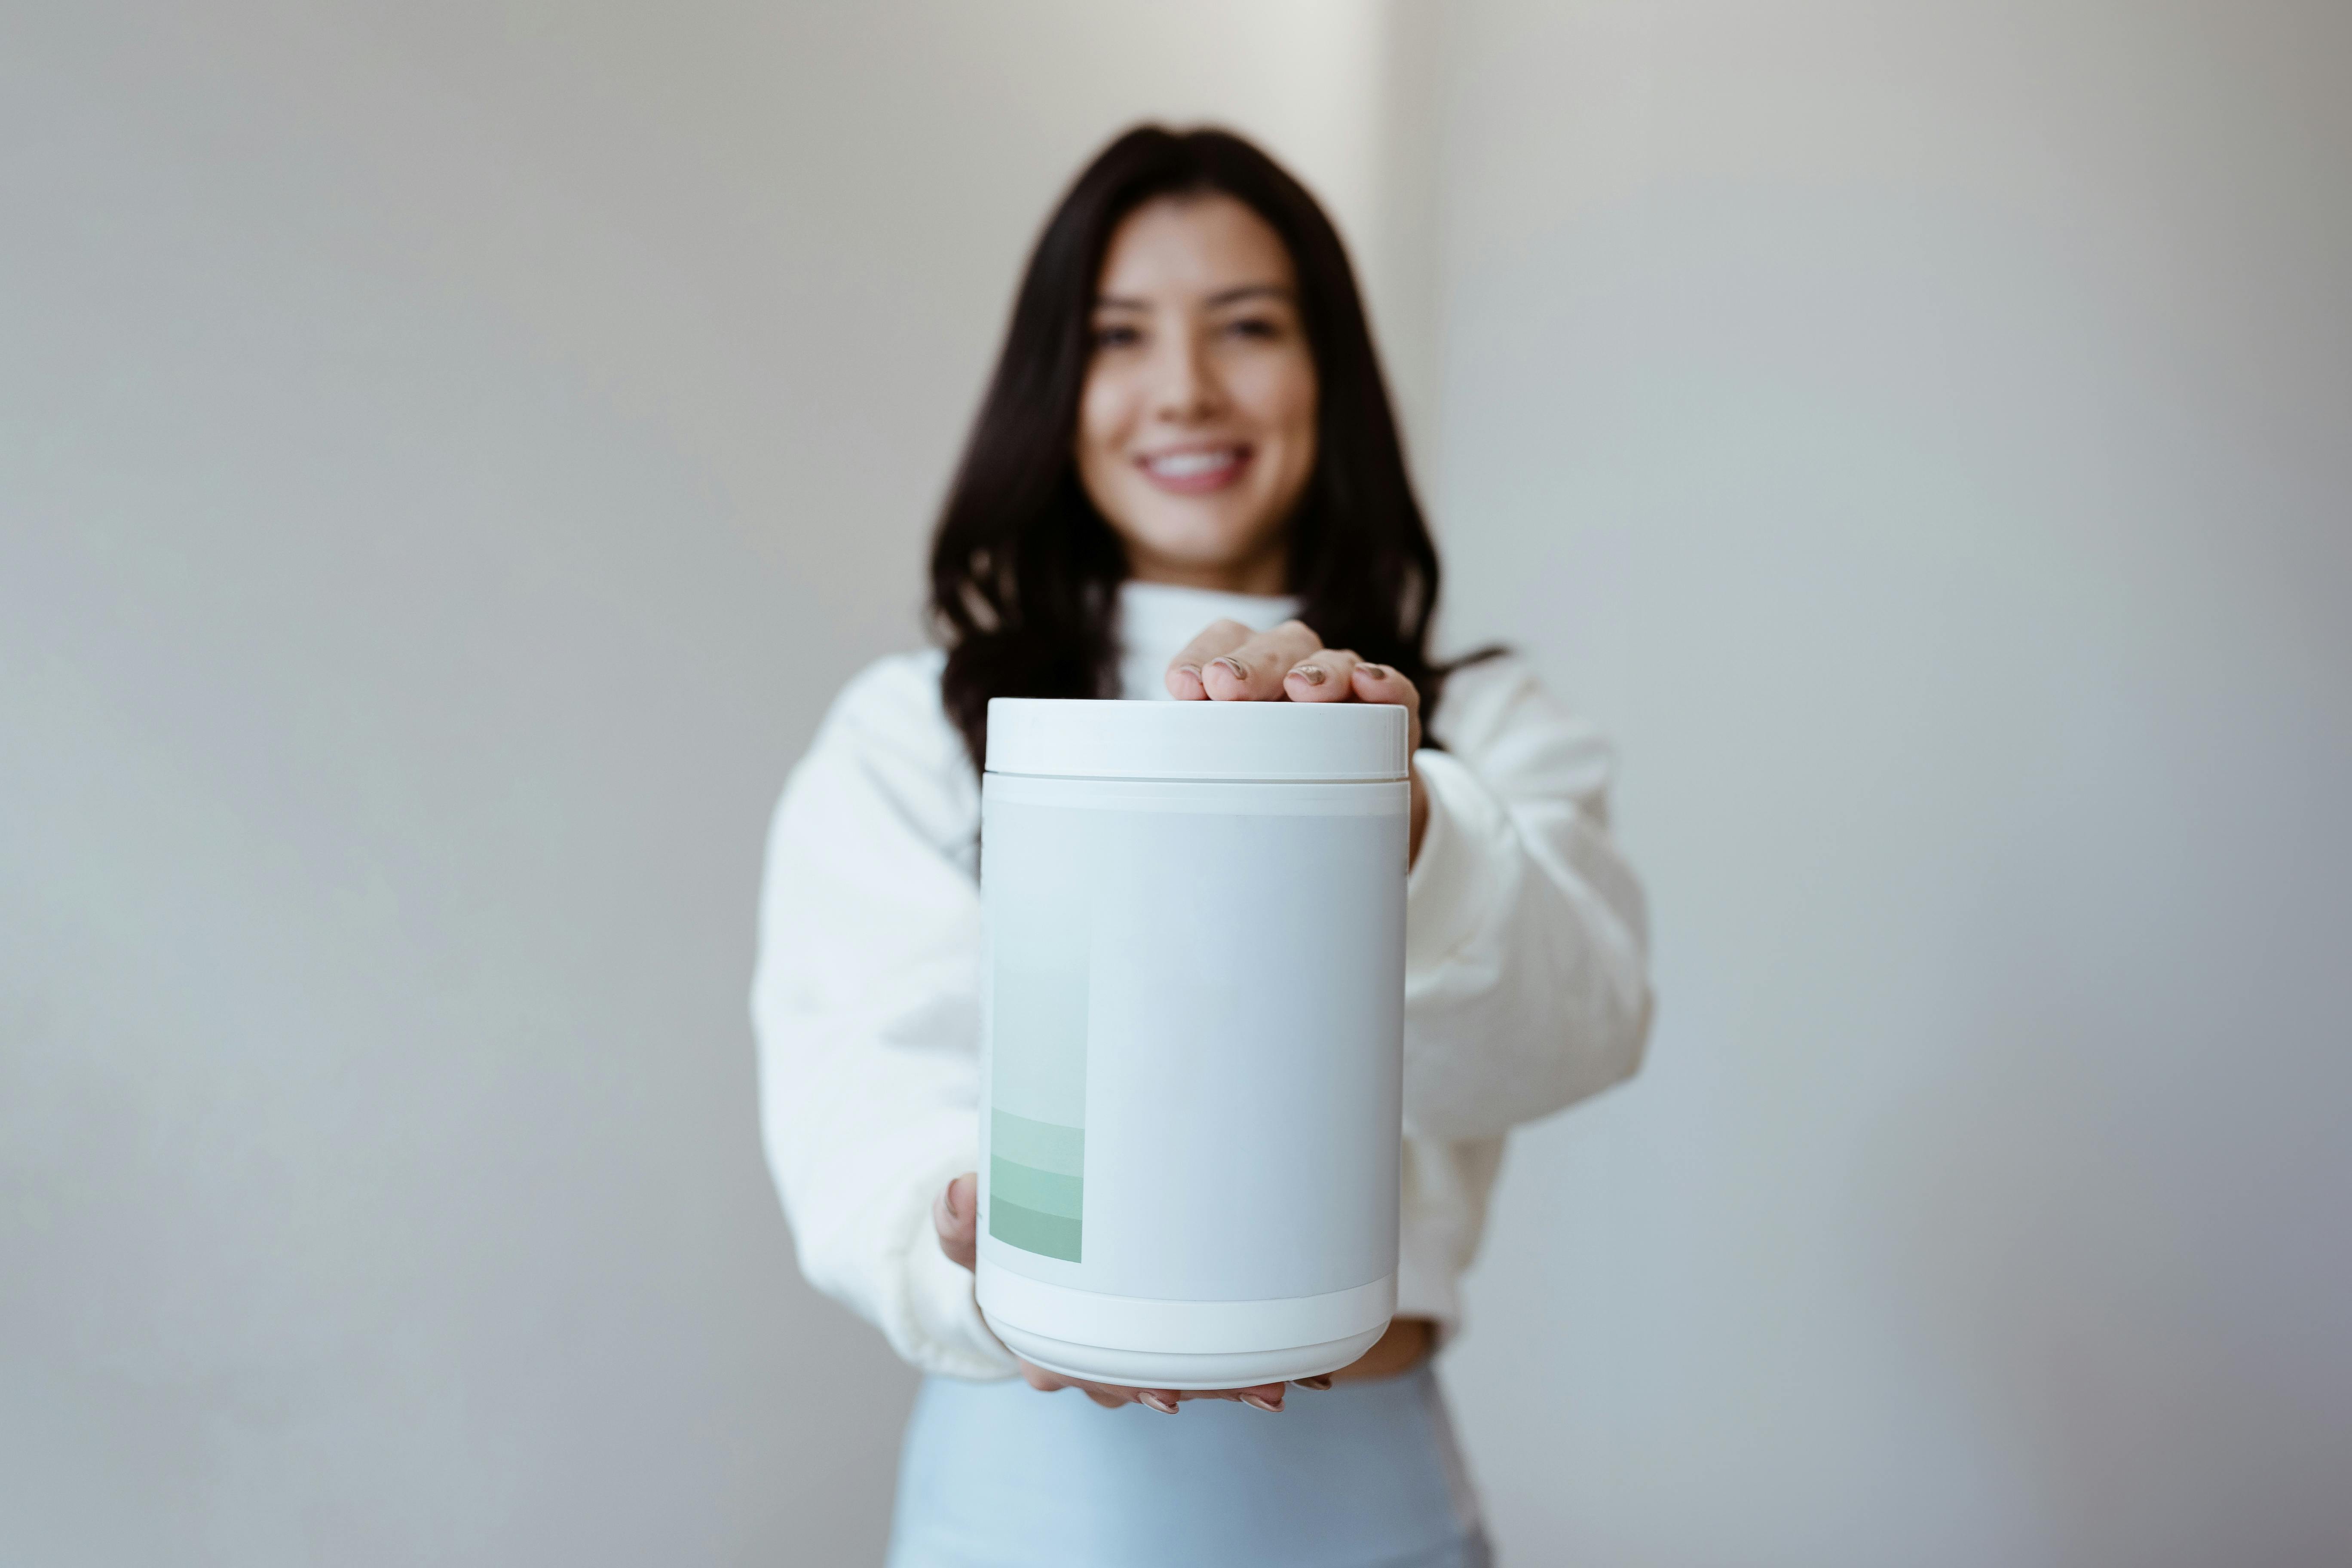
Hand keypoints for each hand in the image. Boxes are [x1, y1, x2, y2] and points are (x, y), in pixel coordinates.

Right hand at [932, 1174, 1311, 1412]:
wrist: (1022, 1256)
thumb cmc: (1002, 1249)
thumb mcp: (973, 1239)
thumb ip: (962, 1222)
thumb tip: (960, 1193)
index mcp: (1049, 1351)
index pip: (1096, 1380)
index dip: (1134, 1387)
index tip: (1168, 1393)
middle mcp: (1098, 1369)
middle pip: (1157, 1389)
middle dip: (1208, 1392)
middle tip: (1261, 1390)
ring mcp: (1138, 1358)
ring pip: (1193, 1381)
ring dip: (1240, 1383)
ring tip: (1289, 1383)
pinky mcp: (1171, 1338)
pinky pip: (1216, 1358)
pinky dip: (1257, 1361)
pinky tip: (1308, 1368)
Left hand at [1163, 619, 1428, 863]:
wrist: (1348, 806)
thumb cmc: (1272, 778)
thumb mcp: (1232, 769)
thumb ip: (1202, 763)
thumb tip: (1157, 788)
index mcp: (1247, 670)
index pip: (1222, 642)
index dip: (1200, 657)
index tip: (1183, 687)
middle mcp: (1294, 666)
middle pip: (1273, 647)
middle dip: (1251, 665)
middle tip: (1228, 686)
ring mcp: (1344, 684)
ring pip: (1332, 661)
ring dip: (1317, 671)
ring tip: (1300, 689)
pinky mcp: (1392, 710)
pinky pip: (1395, 691)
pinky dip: (1384, 684)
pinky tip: (1369, 686)